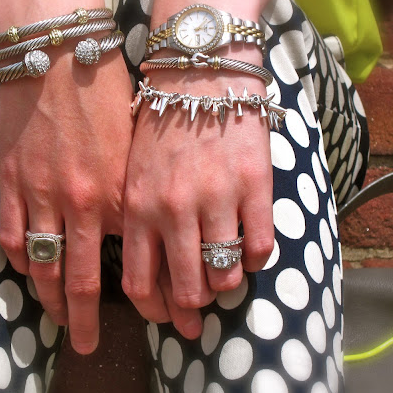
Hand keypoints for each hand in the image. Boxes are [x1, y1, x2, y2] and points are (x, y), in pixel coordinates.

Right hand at [0, 0, 134, 355]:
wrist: (59, 49)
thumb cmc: (107, 89)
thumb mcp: (136, 143)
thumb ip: (134, 192)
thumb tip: (132, 229)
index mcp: (120, 195)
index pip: (129, 263)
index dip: (142, 295)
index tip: (150, 313)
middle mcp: (81, 205)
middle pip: (80, 279)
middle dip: (86, 321)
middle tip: (87, 346)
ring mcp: (40, 195)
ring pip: (41, 266)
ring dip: (49, 301)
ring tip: (58, 323)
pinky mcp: (11, 180)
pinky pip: (10, 235)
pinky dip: (18, 262)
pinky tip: (27, 275)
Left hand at [122, 61, 274, 338]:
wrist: (200, 74)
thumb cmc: (161, 123)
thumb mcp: (133, 172)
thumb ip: (137, 220)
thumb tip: (150, 270)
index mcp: (137, 207)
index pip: (139, 282)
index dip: (154, 310)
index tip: (165, 317)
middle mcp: (175, 210)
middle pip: (184, 289)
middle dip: (191, 311)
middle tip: (198, 313)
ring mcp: (217, 199)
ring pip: (224, 276)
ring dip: (224, 286)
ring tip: (223, 279)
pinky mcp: (255, 186)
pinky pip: (259, 248)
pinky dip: (255, 260)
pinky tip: (248, 250)